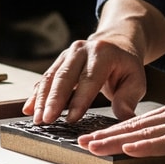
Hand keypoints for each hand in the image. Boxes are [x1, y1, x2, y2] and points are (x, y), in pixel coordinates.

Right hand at [23, 36, 146, 123]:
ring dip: (42, 99)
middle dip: (54, 100)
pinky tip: (28, 108)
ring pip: (51, 77)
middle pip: (64, 76)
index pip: (89, 79)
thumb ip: (129, 98)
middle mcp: (81, 50)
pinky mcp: (59, 61)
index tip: (72, 119)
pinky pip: (45, 78)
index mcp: (102, 53)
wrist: (116, 43)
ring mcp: (67, 54)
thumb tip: (124, 117)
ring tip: (37, 119)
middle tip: (46, 120)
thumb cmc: (125, 66)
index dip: (79, 99)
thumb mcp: (136, 79)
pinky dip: (37, 94)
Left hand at [78, 89, 164, 160]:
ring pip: (145, 133)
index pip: (141, 122)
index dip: (115, 131)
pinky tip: (130, 149)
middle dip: (106, 137)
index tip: (95, 138)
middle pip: (135, 127)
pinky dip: (147, 146)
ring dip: (116, 141)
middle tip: (81, 145)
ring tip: (94, 148)